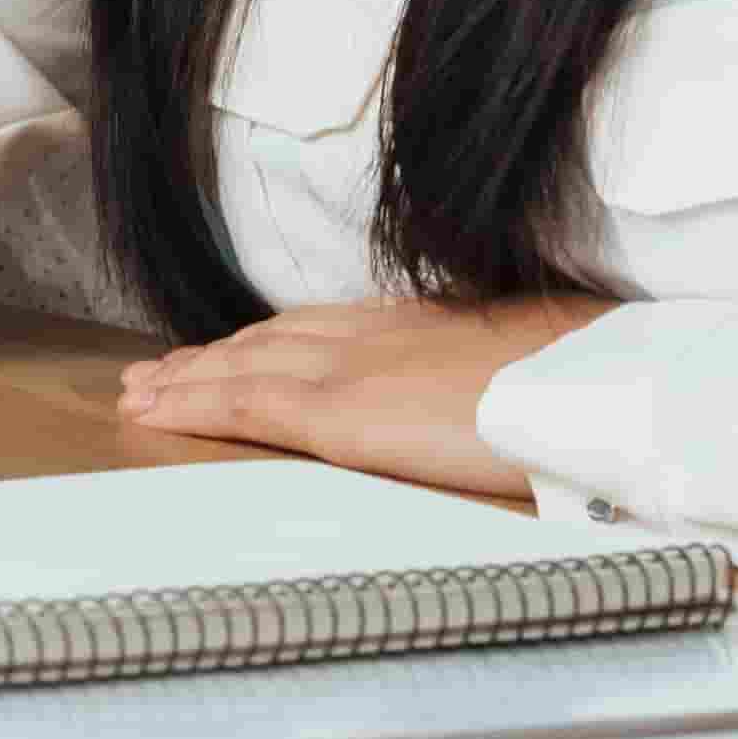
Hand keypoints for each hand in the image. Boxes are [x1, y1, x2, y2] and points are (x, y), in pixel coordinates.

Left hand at [112, 293, 618, 499]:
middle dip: (213, 357)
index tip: (233, 348)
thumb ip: (490, 377)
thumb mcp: (533, 370)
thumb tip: (495, 397)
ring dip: (186, 379)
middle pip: (269, 341)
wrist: (596, 385)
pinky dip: (189, 406)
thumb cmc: (587, 382)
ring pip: (241, 367)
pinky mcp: (337, 411)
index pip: (323, 327)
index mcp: (419, 324)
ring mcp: (349, 368)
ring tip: (141, 393)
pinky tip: (149, 413)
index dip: (269, 339)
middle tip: (161, 372)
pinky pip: (242, 404)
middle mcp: (372, 334)